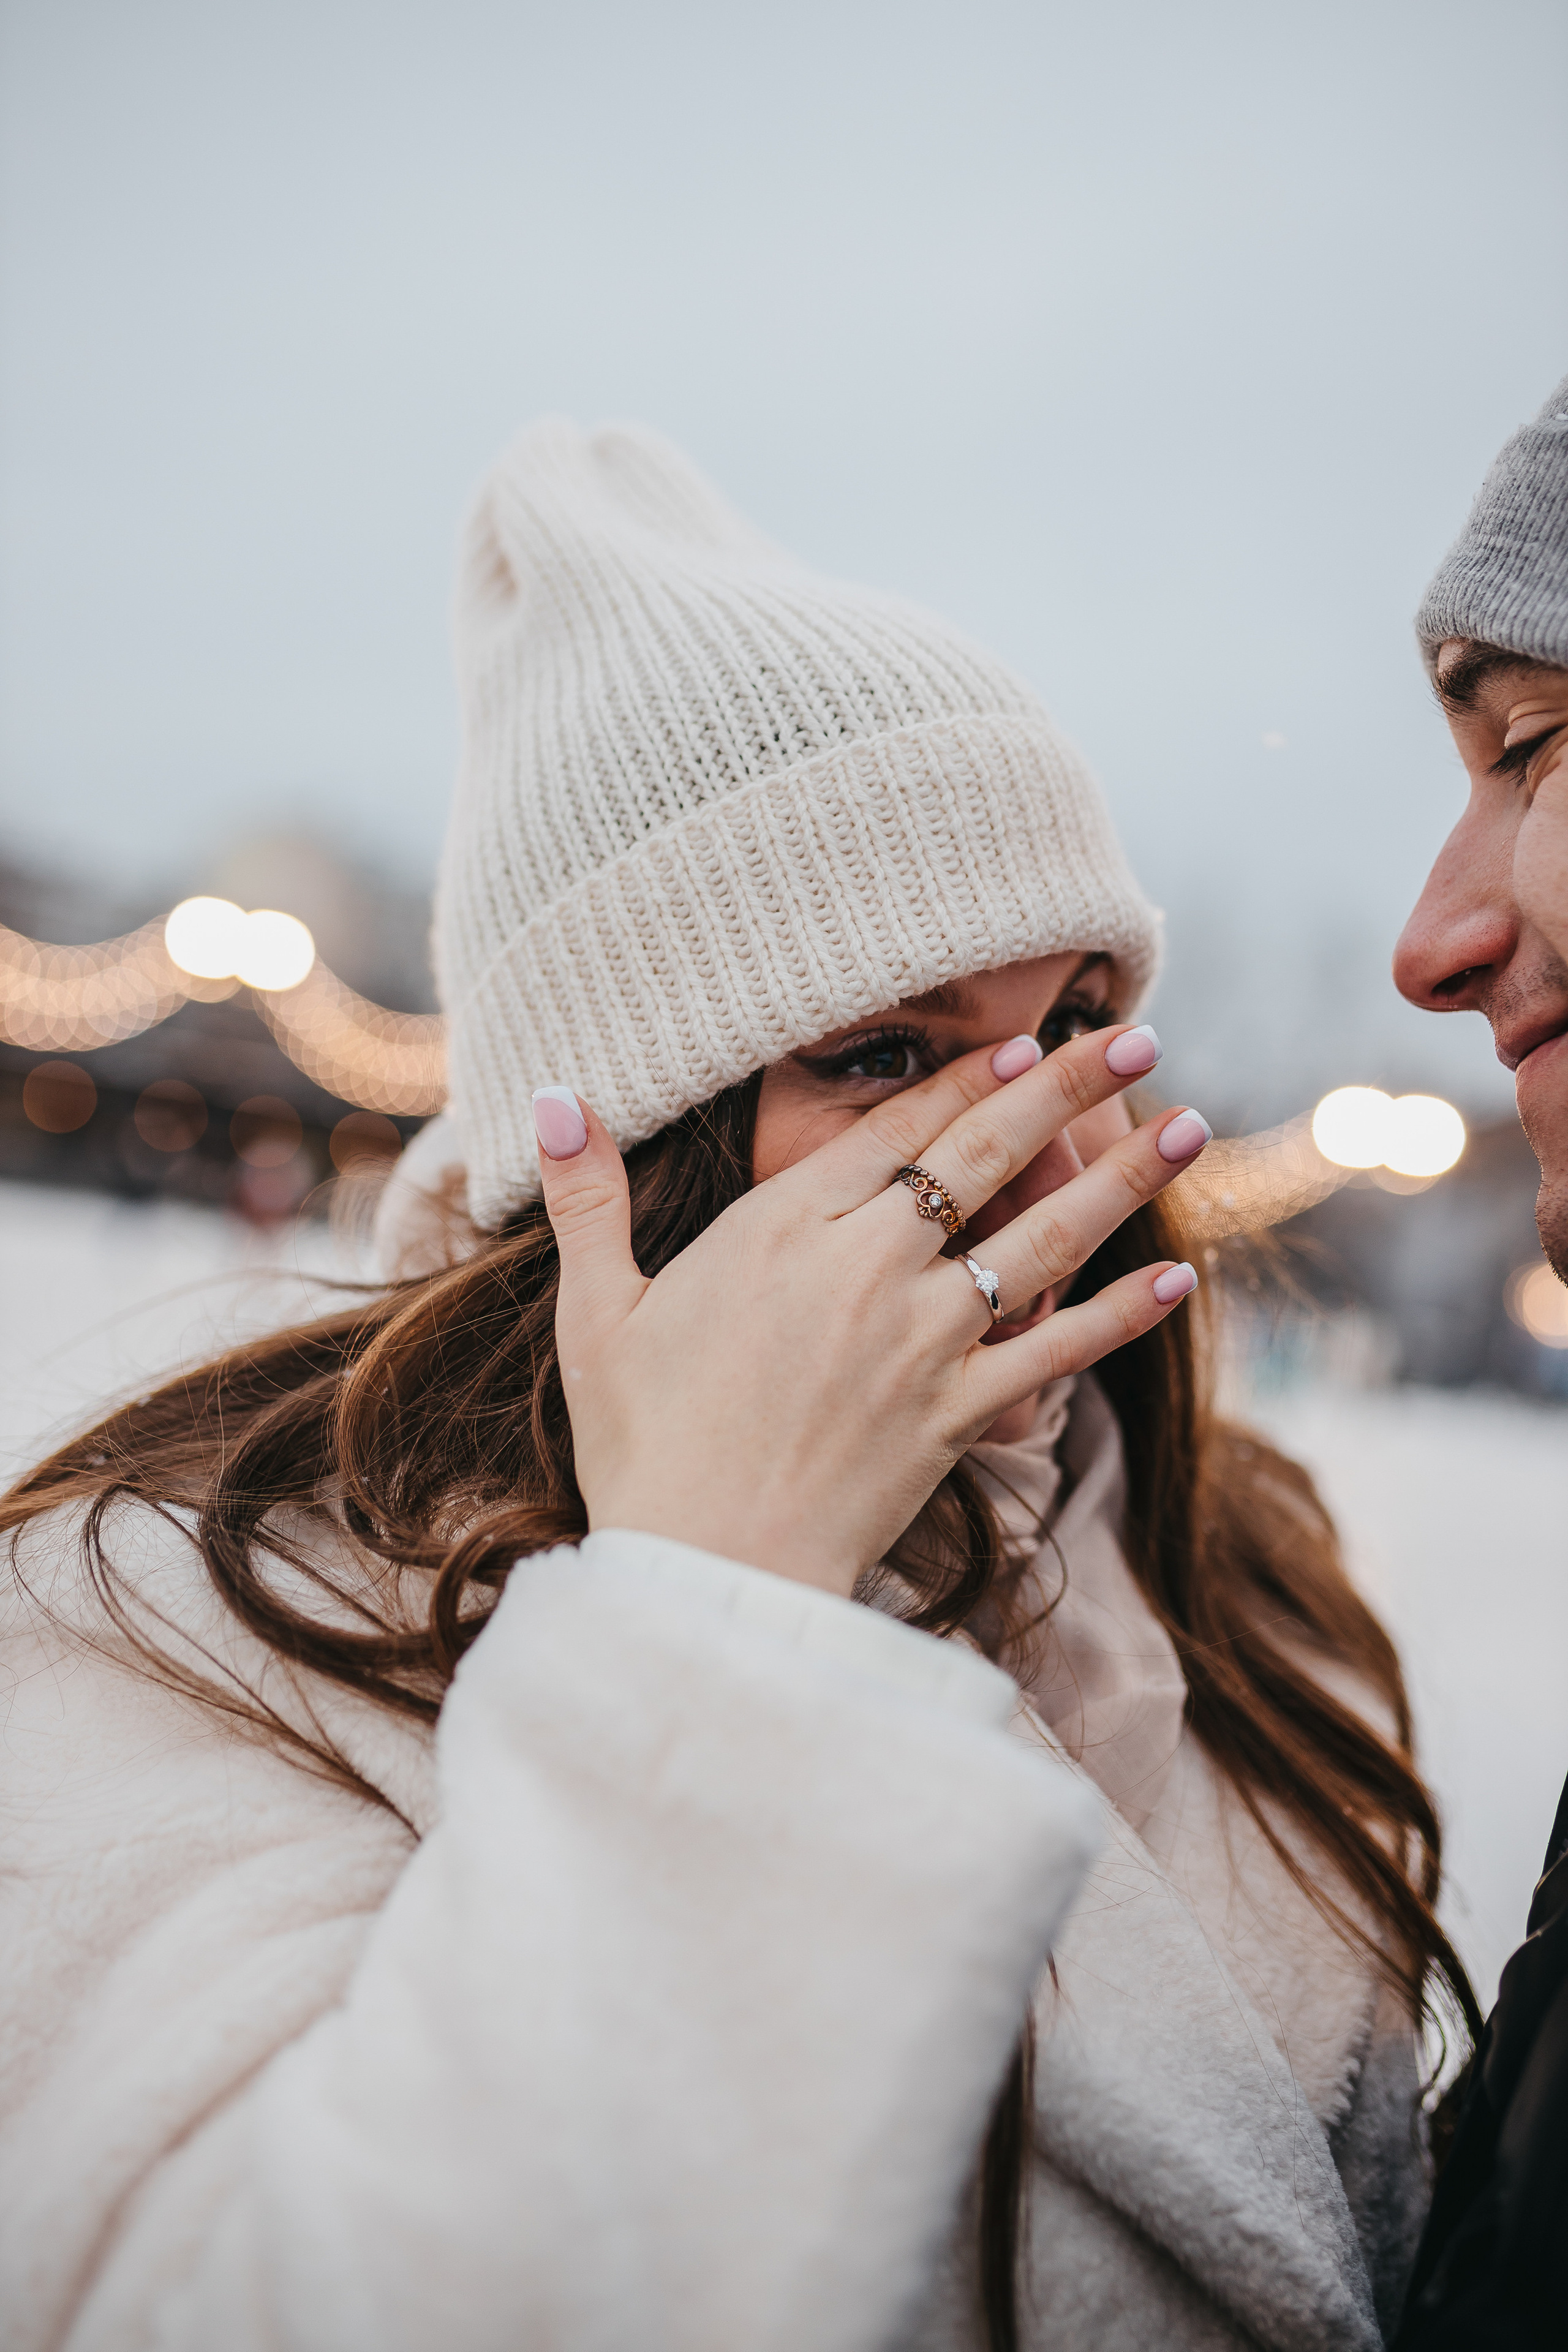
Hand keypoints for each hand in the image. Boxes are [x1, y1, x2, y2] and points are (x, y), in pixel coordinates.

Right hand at [533, 1029, 1206, 1596]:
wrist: (703, 1571)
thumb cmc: (642, 1443)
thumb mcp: (596, 1312)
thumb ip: (588, 1199)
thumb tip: (555, 1095)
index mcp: (783, 1231)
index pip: (892, 1131)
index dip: (964, 1079)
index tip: (1023, 1039)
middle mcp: (867, 1270)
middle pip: (983, 1156)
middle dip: (1067, 1090)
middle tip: (1134, 1033)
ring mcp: (921, 1342)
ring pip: (1039, 1239)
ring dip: (1120, 1178)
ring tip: (1189, 1127)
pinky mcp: (955, 1416)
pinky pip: (1052, 1355)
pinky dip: (1117, 1317)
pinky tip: (1174, 1280)